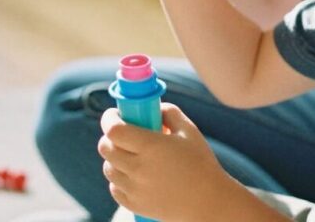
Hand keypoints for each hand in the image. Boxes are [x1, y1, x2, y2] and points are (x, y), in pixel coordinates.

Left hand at [99, 103, 228, 221]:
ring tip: (130, 154)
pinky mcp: (136, 205)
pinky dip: (118, 179)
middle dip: (110, 136)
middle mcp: (139, 168)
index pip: (113, 130)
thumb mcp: (188, 130)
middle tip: (122, 133)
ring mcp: (135, 189)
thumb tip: (153, 108)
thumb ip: (169, 112)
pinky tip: (132, 173)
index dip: (109, 118)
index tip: (115, 114)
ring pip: (108, 168)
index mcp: (151, 146)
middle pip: (105, 148)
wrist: (208, 201)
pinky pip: (114, 189)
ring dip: (114, 157)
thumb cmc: (200, 162)